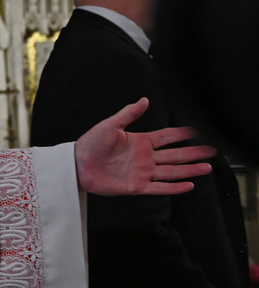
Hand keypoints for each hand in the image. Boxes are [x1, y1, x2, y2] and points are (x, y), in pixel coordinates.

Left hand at [74, 98, 214, 195]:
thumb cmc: (90, 144)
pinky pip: (159, 187)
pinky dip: (174, 187)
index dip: (181, 134)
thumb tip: (144, 100)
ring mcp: (142, 172)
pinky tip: (188, 184)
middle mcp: (144, 158)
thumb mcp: (110, 125)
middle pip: (175, 155)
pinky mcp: (136, 186)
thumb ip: (128, 113)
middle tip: (210, 151)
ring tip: (206, 168)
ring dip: (189, 170)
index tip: (197, 131)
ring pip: (171, 171)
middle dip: (193, 153)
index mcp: (139, 141)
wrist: (76, 164)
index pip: (166, 136)